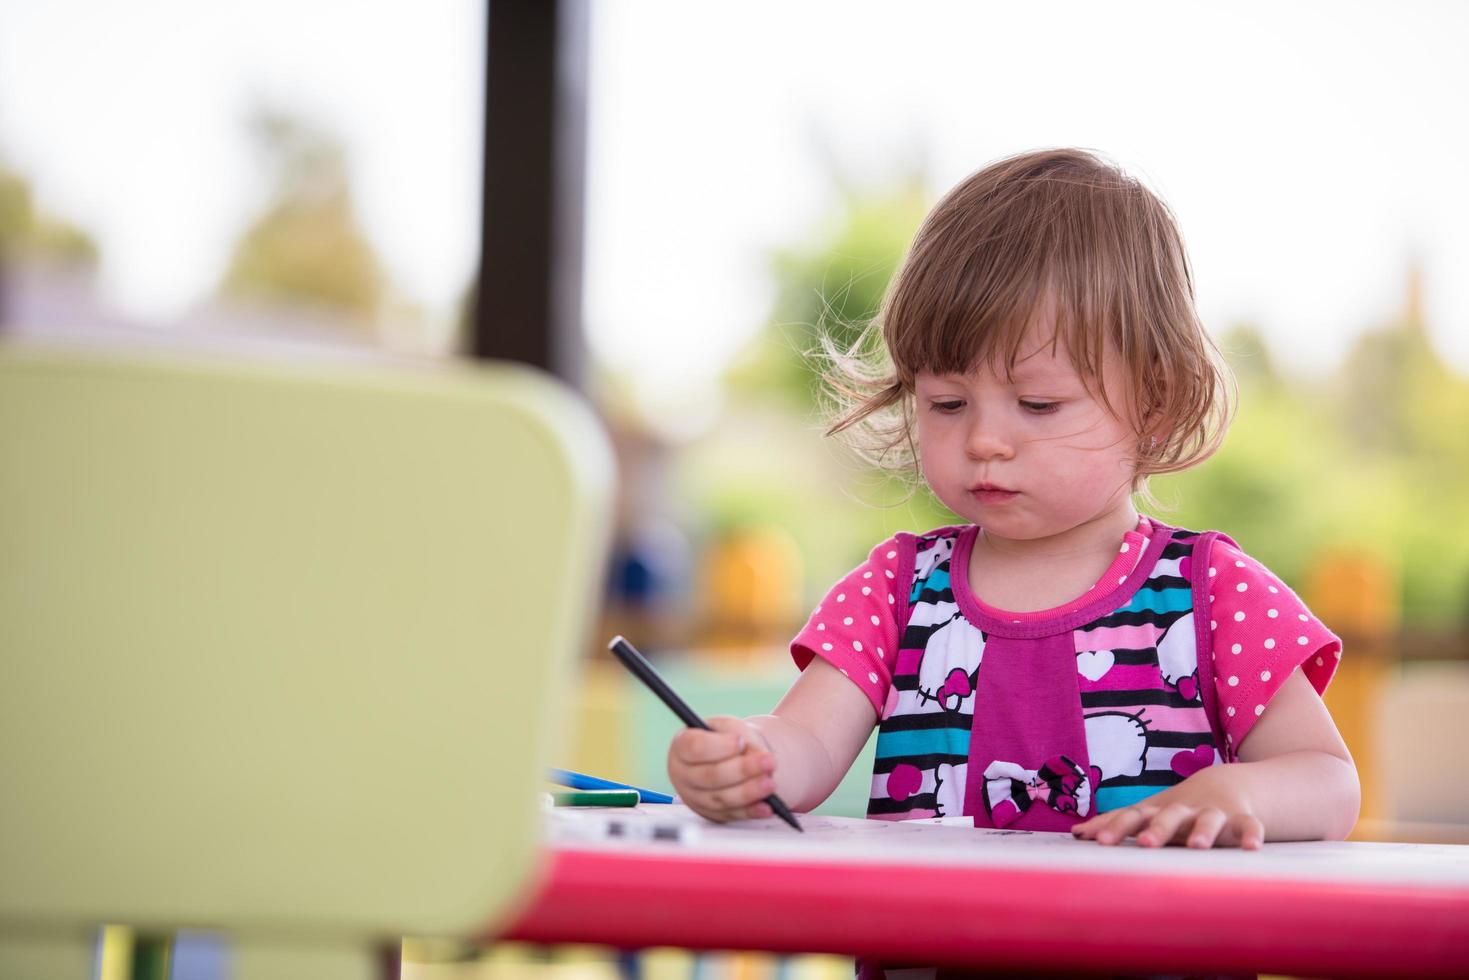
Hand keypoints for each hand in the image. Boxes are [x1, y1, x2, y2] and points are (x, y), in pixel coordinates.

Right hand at [666, 715, 778, 822]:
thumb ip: (741, 739)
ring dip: (748, 792)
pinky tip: (766, 807)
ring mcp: (695, 797)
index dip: (718, 746)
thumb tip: (757, 757)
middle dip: (742, 770)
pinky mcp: (711, 814)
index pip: (694, 748)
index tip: (740, 741)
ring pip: (721, 798)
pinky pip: (731, 814)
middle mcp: (683, 774)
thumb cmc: (724, 738)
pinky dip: (751, 811)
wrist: (728, 755)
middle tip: (768, 762)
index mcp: (681, 746)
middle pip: (710, 776)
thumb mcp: (730, 728)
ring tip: (770, 783)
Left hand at [1071, 765, 1264, 848]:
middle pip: (1168, 816)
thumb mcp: (1147, 813)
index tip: (1098, 842)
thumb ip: (1115, 823)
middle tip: (1146, 844)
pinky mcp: (1241, 820)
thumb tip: (1075, 834)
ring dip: (1203, 831)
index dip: (1116, 827)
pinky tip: (1252, 848)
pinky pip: (1249, 826)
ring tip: (1197, 846)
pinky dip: (1252, 834)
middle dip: (1157, 829)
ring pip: (1208, 820)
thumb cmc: (1175, 808)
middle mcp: (1183, 810)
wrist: (1224, 785)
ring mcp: (1213, 813)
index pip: (1132, 816)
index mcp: (1157, 810)